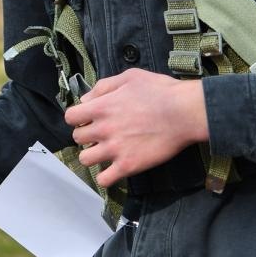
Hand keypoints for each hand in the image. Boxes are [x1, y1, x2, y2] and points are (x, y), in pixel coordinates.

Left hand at [63, 69, 208, 188]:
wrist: (184, 112)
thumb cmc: (160, 91)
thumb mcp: (130, 76)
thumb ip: (104, 86)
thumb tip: (86, 99)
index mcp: (101, 107)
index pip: (70, 117)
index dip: (78, 117)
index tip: (88, 118)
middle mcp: (103, 129)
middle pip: (77, 138)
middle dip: (87, 135)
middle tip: (101, 134)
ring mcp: (114, 149)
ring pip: (85, 159)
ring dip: (93, 155)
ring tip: (106, 151)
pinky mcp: (128, 166)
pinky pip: (104, 180)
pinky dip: (106, 176)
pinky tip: (114, 168)